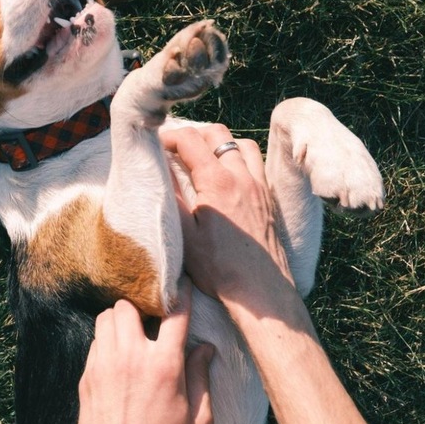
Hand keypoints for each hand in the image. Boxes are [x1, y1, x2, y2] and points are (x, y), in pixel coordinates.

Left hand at [77, 278, 214, 423]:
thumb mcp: (198, 420)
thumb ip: (201, 378)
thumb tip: (205, 348)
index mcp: (165, 367)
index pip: (175, 315)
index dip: (181, 295)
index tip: (182, 284)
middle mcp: (132, 358)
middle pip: (128, 306)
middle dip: (139, 308)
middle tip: (149, 320)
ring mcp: (104, 365)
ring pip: (105, 318)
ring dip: (119, 322)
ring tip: (131, 335)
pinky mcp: (86, 376)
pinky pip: (94, 342)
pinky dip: (105, 342)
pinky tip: (116, 357)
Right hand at [161, 124, 293, 303]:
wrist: (260, 290)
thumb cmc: (219, 267)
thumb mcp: (184, 233)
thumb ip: (172, 195)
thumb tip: (159, 169)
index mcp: (218, 181)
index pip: (190, 140)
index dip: (169, 137)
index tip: (156, 145)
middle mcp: (242, 176)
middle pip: (217, 134)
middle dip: (193, 135)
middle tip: (175, 150)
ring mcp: (259, 186)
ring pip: (240, 144)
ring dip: (218, 144)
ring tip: (202, 158)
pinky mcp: (268, 198)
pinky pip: (255, 162)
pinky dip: (238, 157)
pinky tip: (226, 175)